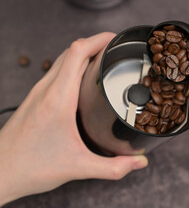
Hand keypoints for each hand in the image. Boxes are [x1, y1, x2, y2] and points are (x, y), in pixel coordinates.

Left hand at [0, 33, 147, 206]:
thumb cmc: (30, 167)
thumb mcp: (78, 167)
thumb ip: (113, 167)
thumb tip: (138, 163)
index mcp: (58, 99)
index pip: (78, 52)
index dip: (99, 39)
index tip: (116, 39)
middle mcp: (46, 90)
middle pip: (72, 50)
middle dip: (96, 43)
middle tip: (117, 48)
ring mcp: (38, 92)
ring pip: (62, 59)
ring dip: (84, 52)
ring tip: (104, 59)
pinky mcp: (35, 98)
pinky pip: (56, 71)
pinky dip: (73, 65)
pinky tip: (84, 79)